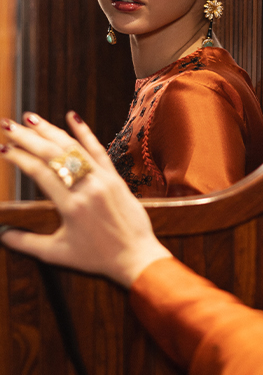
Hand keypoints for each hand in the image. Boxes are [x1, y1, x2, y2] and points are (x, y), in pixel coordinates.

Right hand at [0, 112, 171, 287]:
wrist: (136, 257)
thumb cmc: (97, 258)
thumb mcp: (57, 254)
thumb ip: (25, 242)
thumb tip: (1, 235)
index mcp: (70, 206)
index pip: (39, 172)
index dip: (19, 158)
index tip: (3, 149)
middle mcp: (87, 188)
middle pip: (53, 154)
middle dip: (27, 137)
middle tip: (7, 125)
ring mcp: (103, 180)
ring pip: (74, 147)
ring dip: (50, 130)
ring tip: (30, 118)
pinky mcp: (116, 178)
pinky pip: (99, 150)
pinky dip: (85, 132)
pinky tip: (72, 116)